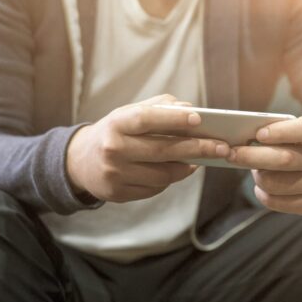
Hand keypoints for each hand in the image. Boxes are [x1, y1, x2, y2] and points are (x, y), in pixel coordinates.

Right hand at [67, 94, 230, 202]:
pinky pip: (154, 189)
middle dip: (196, 148)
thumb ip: (158, 108)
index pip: (147, 119)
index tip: (199, 118)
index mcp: (115, 124)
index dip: (174, 119)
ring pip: (162, 175)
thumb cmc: (113, 133)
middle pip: (162, 150)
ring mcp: (114, 174)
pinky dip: (169, 180)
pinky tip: (175, 171)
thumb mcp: (127, 114)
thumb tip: (191, 110)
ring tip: (198, 160)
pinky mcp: (117, 194)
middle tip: (221, 147)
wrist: (80, 162)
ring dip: (185, 168)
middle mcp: (113, 149)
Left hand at [227, 116, 301, 214]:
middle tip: (232, 154)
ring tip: (256, 171)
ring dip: (257, 177)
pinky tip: (263, 187)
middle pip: (283, 159)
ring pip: (274, 183)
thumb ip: (273, 134)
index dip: (280, 132)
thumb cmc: (299, 150)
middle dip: (252, 157)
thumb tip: (240, 140)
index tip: (259, 134)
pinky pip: (274, 201)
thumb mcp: (294, 136)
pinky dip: (261, 193)